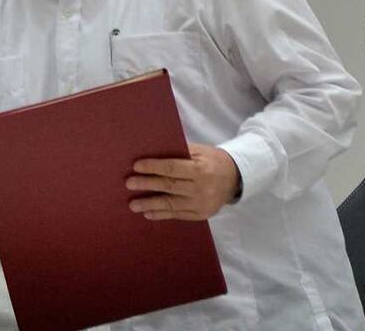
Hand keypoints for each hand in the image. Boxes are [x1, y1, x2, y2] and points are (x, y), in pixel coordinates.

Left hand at [126, 142, 240, 219]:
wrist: (236, 179)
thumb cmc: (212, 161)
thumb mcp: (200, 151)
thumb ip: (179, 152)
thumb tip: (151, 151)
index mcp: (201, 170)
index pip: (173, 169)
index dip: (154, 167)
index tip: (136, 166)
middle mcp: (202, 188)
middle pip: (170, 187)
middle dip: (148, 185)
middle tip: (129, 183)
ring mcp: (202, 204)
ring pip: (171, 204)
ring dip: (150, 205)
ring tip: (133, 204)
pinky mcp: (201, 214)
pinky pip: (178, 214)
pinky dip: (162, 214)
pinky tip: (148, 213)